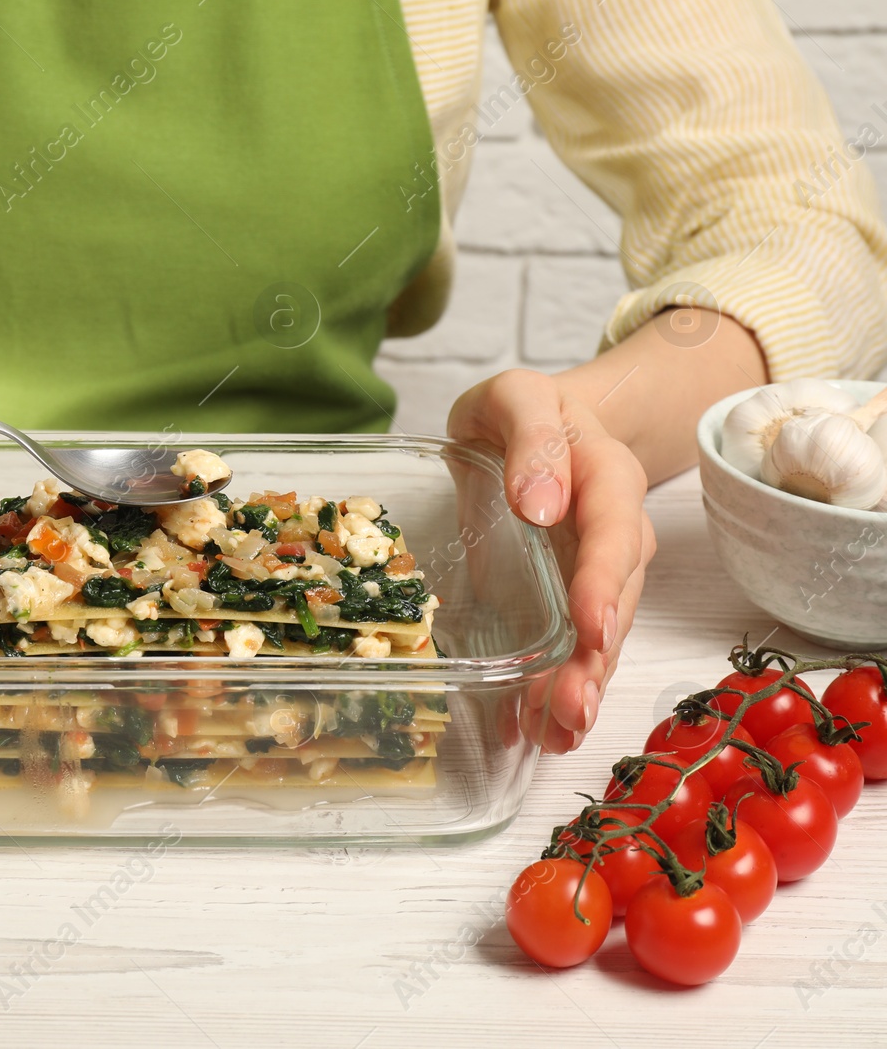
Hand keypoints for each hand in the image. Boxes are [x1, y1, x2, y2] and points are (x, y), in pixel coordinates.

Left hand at [448, 369, 657, 752]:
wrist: (530, 422)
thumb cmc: (523, 410)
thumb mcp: (518, 397)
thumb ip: (533, 439)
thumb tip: (542, 505)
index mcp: (608, 479)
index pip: (616, 535)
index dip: (605, 584)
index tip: (592, 627)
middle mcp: (615, 535)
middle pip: (616, 603)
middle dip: (596, 660)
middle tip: (571, 709)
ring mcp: (595, 574)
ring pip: (599, 638)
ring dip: (580, 690)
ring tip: (555, 736)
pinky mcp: (567, 601)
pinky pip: (570, 650)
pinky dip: (551, 692)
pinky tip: (530, 730)